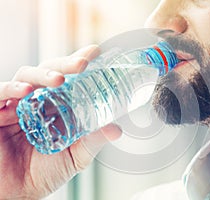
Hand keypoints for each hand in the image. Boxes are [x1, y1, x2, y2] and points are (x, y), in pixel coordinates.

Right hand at [0, 45, 121, 198]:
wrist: (16, 194)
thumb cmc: (43, 173)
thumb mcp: (74, 156)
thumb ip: (92, 141)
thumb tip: (116, 129)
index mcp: (54, 107)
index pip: (67, 79)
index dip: (78, 64)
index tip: (95, 53)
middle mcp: (35, 101)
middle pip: (49, 72)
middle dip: (65, 64)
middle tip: (83, 63)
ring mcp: (15, 105)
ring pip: (26, 77)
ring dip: (43, 74)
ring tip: (60, 80)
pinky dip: (11, 89)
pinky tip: (25, 91)